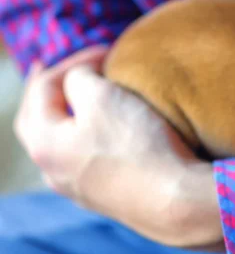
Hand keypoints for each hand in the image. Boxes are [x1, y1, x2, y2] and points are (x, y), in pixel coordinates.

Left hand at [14, 46, 222, 247]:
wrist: (177, 203)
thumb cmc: (139, 146)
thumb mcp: (104, 96)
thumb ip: (80, 77)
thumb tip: (78, 80)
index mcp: (43, 142)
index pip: (43, 88)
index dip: (73, 61)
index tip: (106, 50)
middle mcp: (52, 170)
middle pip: (38, 120)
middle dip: (49, 91)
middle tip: (56, 70)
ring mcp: (78, 189)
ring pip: (60, 143)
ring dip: (68, 117)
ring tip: (78, 101)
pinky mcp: (105, 199)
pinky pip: (83, 160)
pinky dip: (86, 138)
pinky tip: (102, 137)